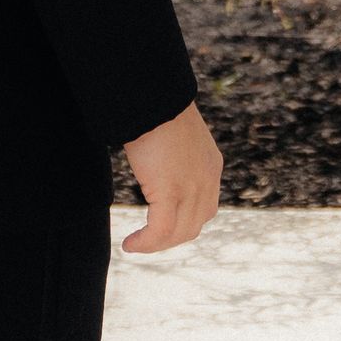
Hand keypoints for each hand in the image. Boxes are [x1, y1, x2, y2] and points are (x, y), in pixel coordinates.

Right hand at [121, 101, 221, 254]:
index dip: (184, 222)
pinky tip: (129, 244)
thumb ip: (172, 152)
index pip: (205, 208)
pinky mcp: (171, 192)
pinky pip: (160, 231)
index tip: (161, 223)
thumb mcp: (174, 134)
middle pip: (193, 225)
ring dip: (156, 244)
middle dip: (170, 237)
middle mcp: (208, 180)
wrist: (154, 96)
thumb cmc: (155, 107)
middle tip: (146, 239)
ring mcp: (192, 188)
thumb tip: (153, 155)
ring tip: (136, 244)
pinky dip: (145, 243)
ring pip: (178, 233)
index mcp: (210, 165)